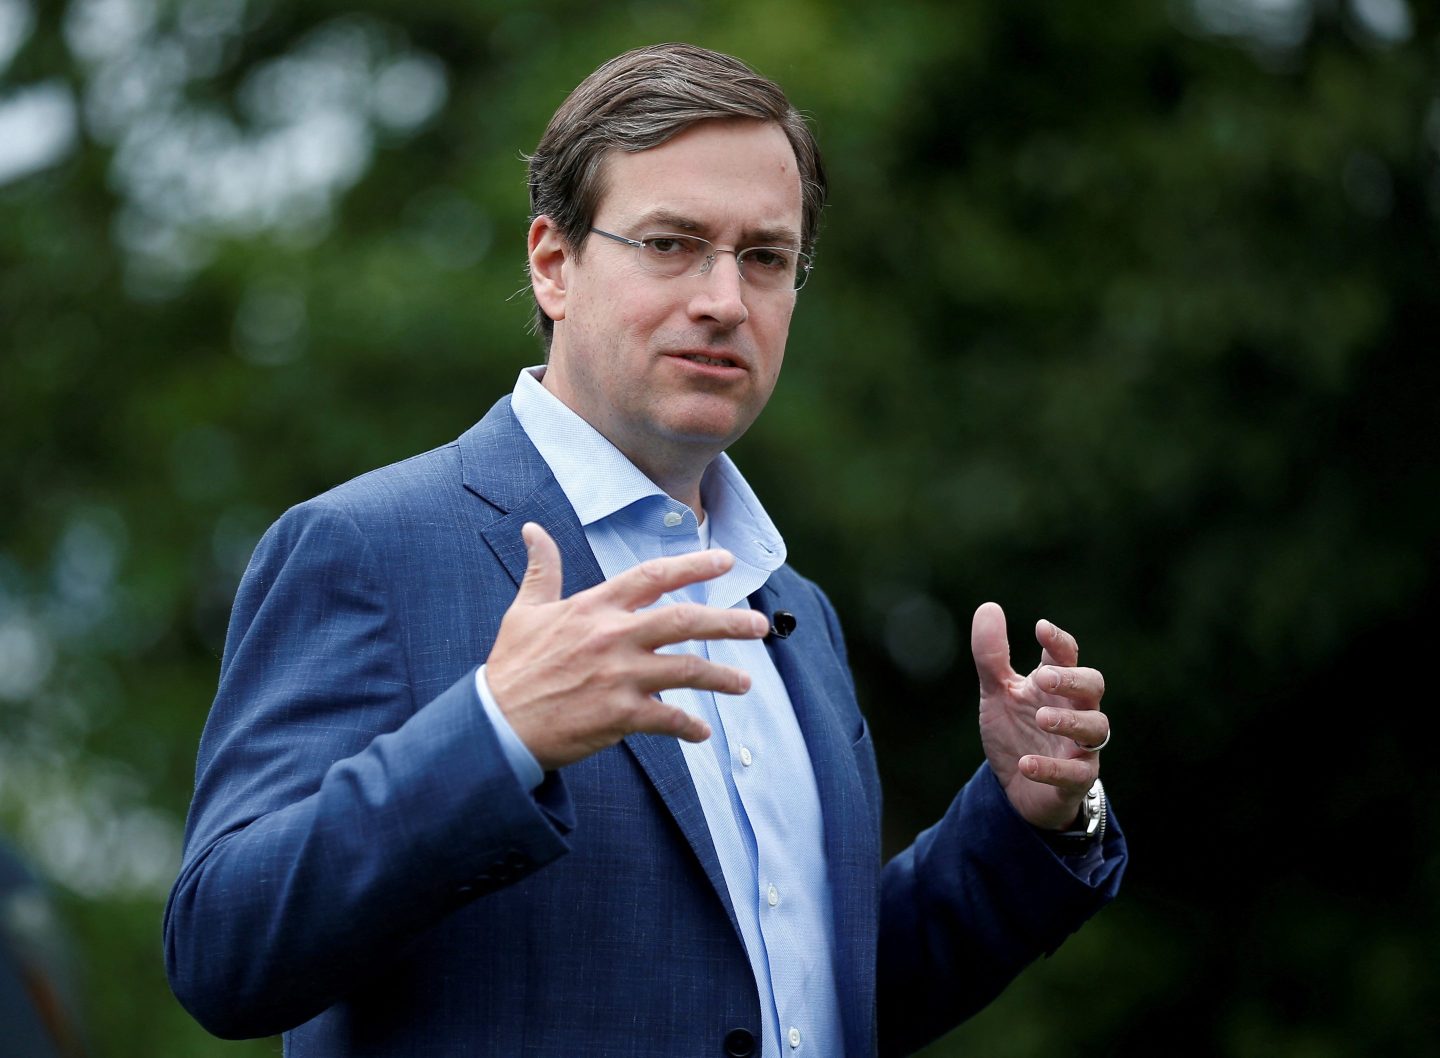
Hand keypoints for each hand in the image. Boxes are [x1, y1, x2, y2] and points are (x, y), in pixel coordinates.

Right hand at [486, 523, 770, 770]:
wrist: (496, 724)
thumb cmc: (511, 666)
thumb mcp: (524, 610)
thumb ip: (541, 570)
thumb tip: (533, 530)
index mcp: (594, 607)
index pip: (653, 576)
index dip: (693, 565)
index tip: (726, 561)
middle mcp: (612, 636)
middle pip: (684, 620)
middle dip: (728, 621)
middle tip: (759, 626)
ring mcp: (619, 676)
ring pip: (687, 670)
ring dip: (721, 677)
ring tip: (745, 684)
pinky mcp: (619, 715)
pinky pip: (668, 719)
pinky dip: (688, 727)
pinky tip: (700, 733)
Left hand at [971, 601, 1108, 829]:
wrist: (1016, 788)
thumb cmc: (1016, 731)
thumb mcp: (997, 692)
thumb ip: (991, 656)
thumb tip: (989, 607)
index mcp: (1057, 685)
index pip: (1068, 655)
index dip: (1059, 641)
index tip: (1041, 629)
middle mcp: (1076, 711)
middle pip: (1093, 686)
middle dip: (1072, 680)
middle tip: (1043, 677)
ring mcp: (1080, 746)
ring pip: (1096, 728)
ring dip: (1070, 721)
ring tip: (1042, 717)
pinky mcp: (1077, 780)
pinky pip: (1075, 774)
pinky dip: (1052, 768)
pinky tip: (1026, 763)